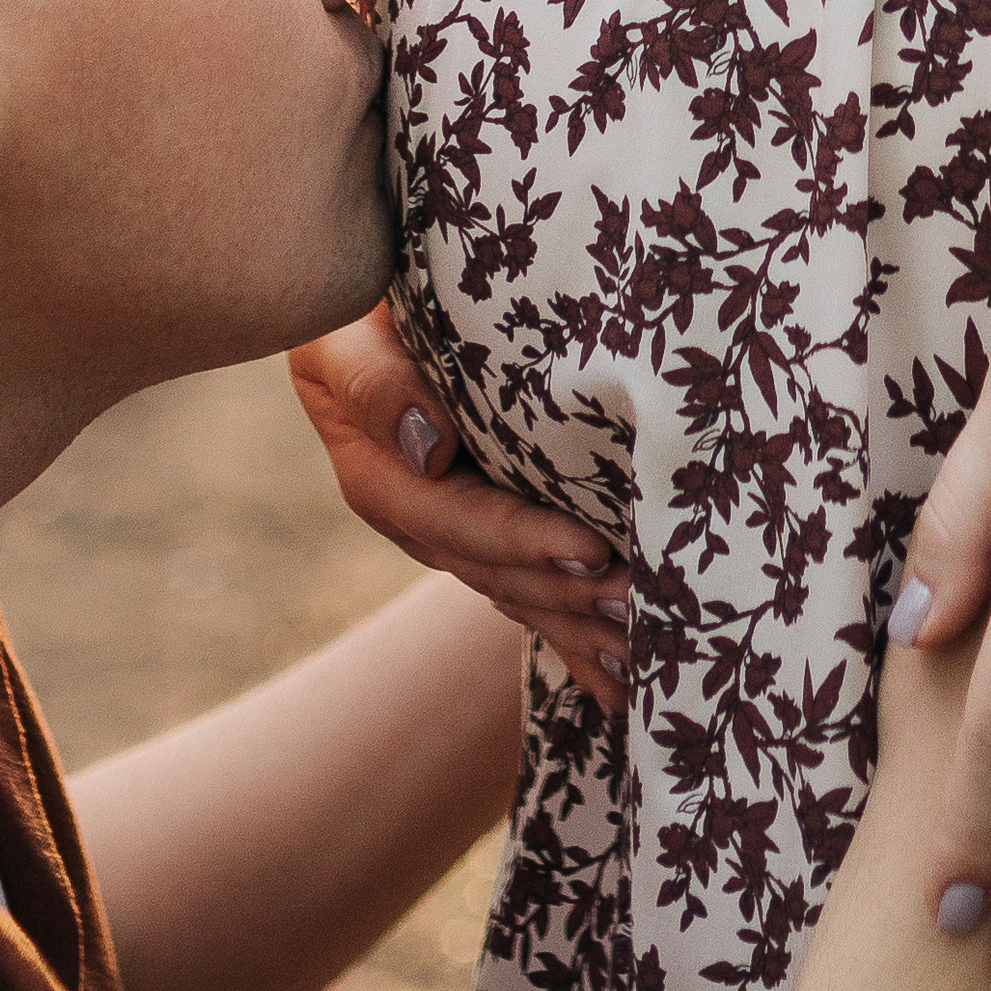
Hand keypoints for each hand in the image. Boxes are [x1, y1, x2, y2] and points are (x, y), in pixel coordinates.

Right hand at [290, 304, 630, 711]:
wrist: (363, 312)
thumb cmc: (354, 306)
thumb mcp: (340, 336)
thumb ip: (375, 381)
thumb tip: (430, 450)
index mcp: (383, 480)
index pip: (461, 520)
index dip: (526, 541)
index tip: (592, 549)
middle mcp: (423, 521)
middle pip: (500, 574)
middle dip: (571, 597)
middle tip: (643, 608)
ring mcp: (457, 537)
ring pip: (523, 596)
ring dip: (582, 628)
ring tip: (649, 653)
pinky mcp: (489, 538)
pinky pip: (532, 595)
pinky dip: (575, 639)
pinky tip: (622, 684)